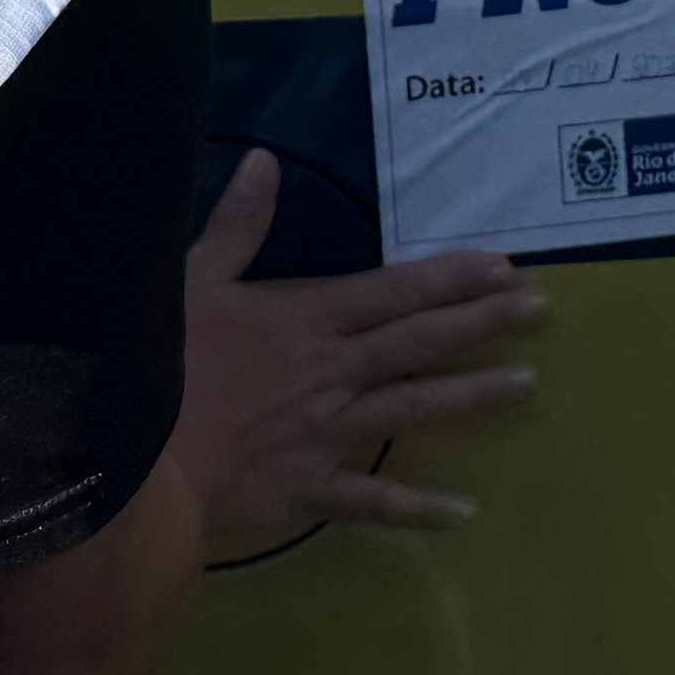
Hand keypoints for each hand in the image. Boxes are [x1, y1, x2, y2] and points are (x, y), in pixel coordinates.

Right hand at [174, 155, 538, 553]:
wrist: (135, 456)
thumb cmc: (158, 364)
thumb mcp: (190, 280)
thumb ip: (236, 225)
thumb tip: (264, 161)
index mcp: (308, 318)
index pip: (396, 289)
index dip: (452, 276)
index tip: (504, 266)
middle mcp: (334, 371)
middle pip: (421, 340)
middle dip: (483, 322)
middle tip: (539, 310)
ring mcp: (329, 433)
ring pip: (415, 408)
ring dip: (473, 395)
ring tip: (526, 384)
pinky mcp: (311, 489)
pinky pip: (374, 502)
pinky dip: (418, 509)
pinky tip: (464, 514)